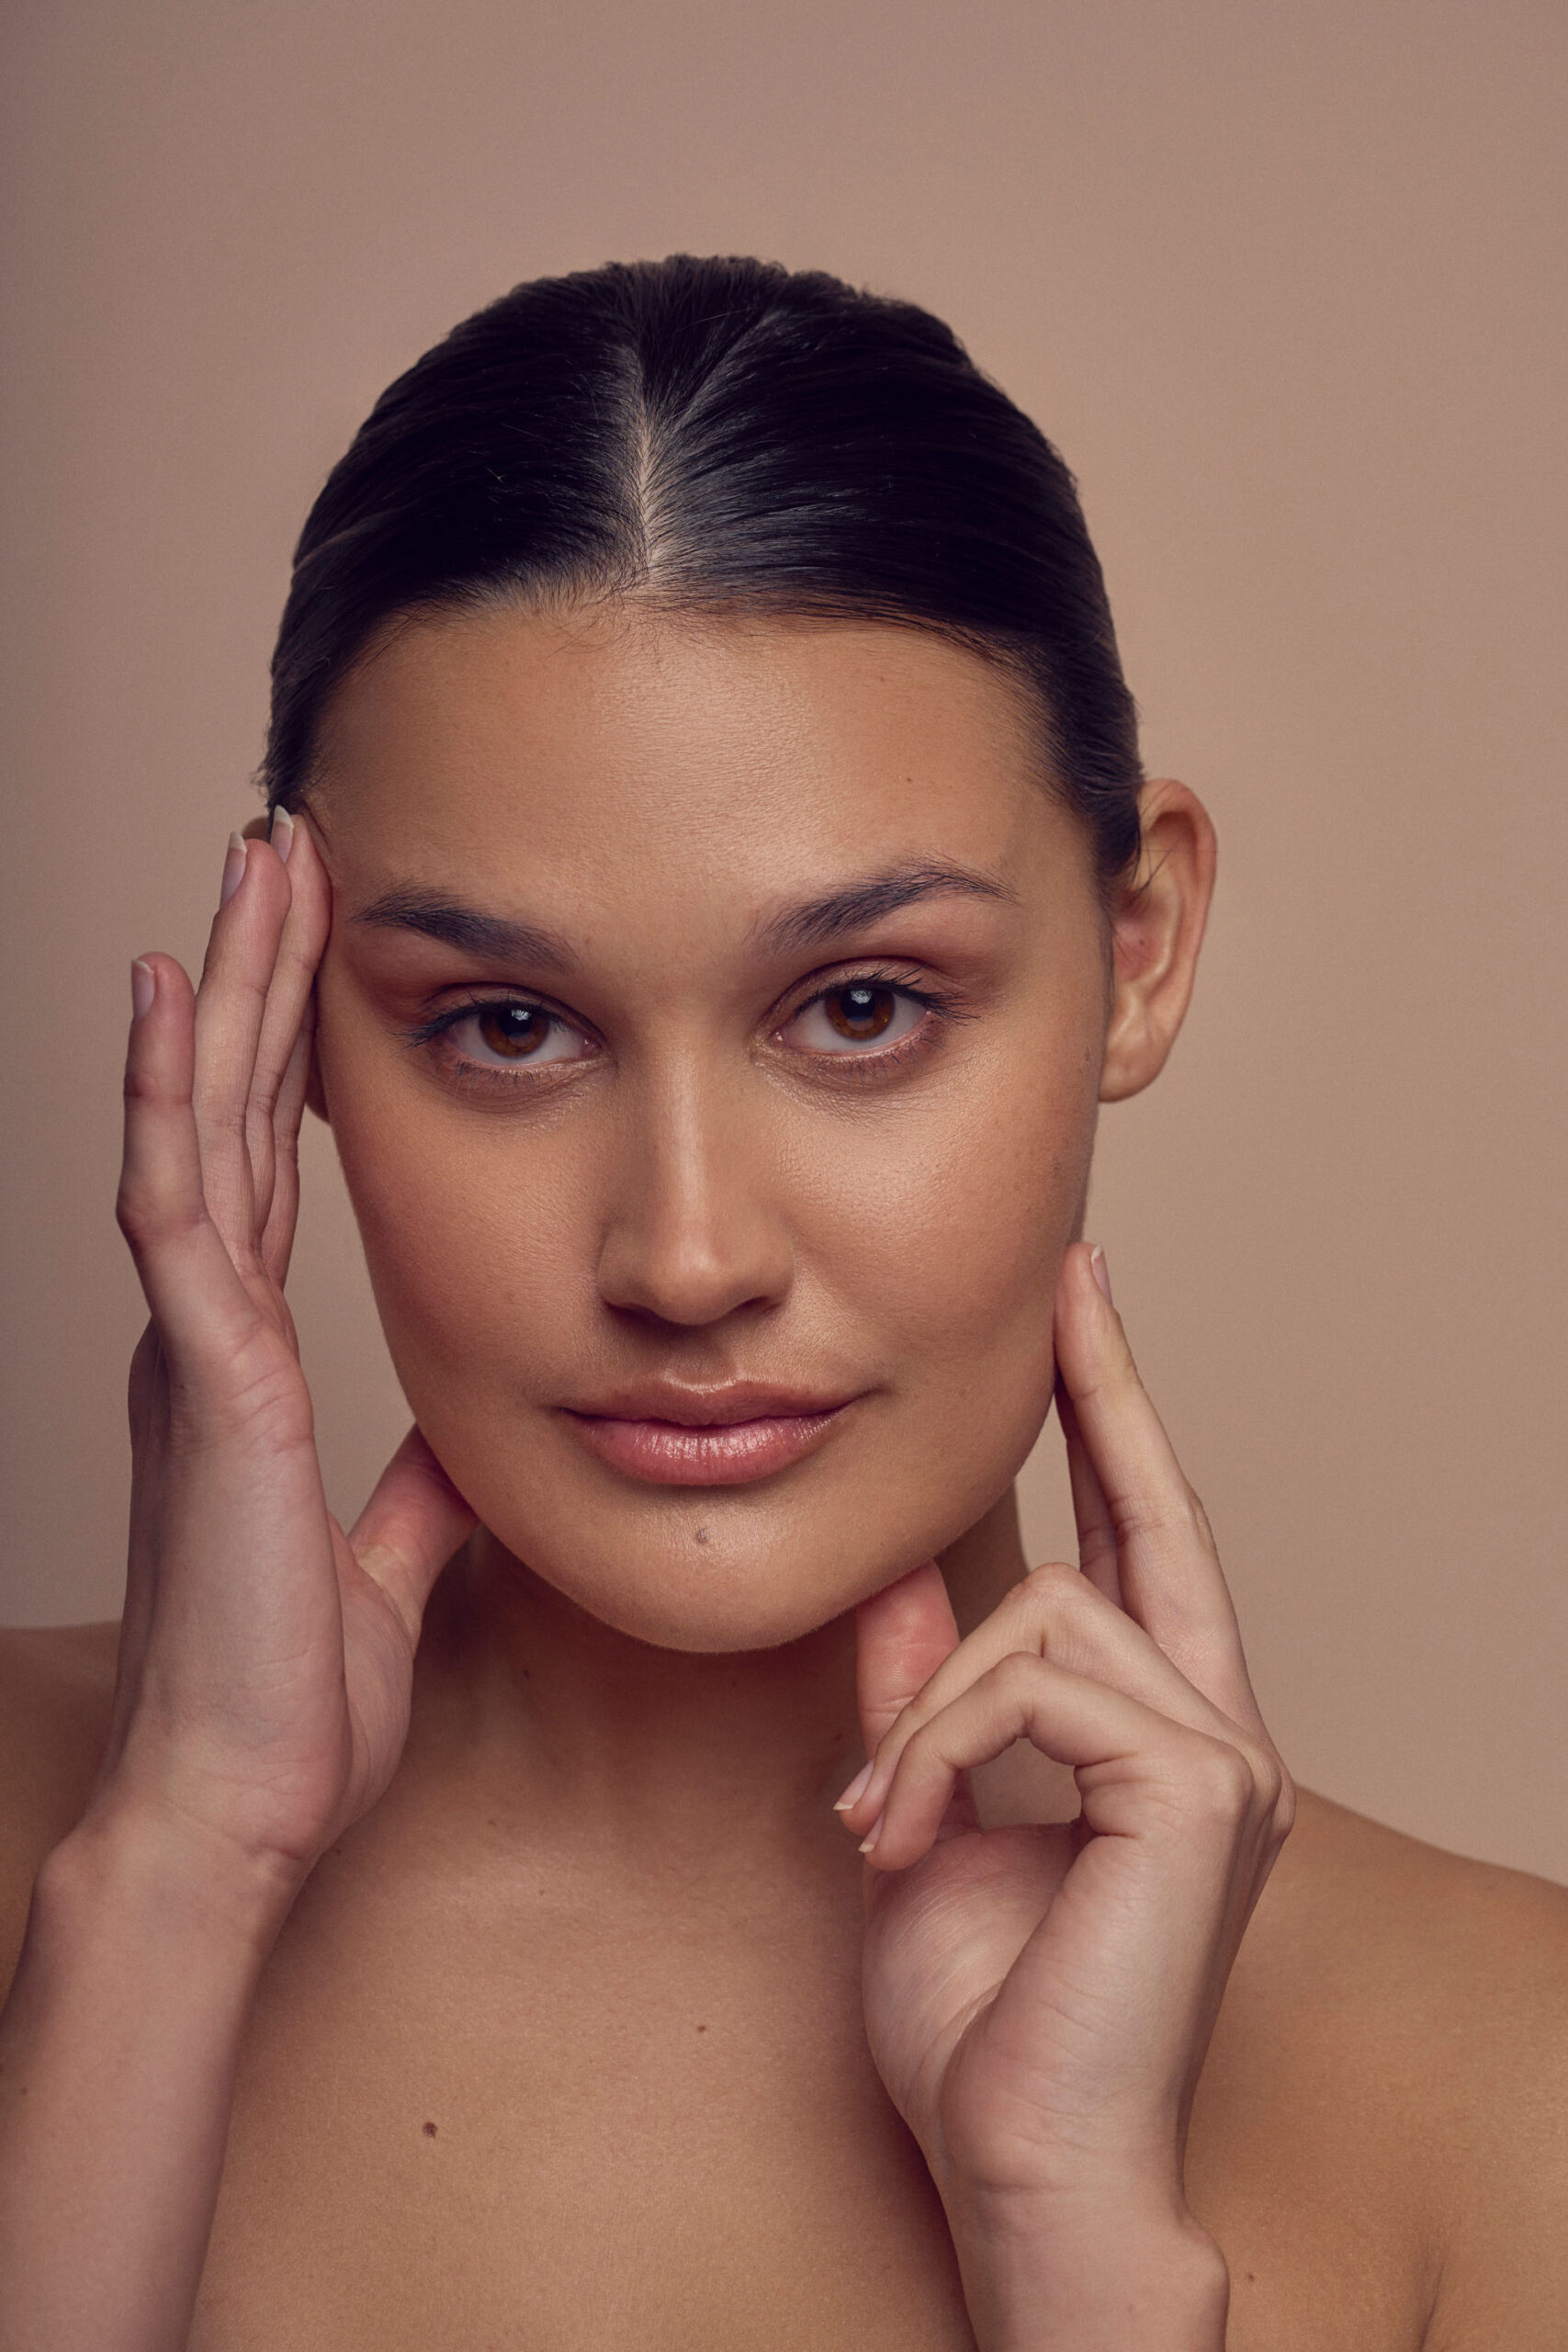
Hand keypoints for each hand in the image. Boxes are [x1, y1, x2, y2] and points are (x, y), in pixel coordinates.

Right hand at [99, 814, 474, 1891]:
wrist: (246, 1800)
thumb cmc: (290, 1695)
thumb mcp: (377, 1557)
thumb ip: (409, 1489)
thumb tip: (452, 1442)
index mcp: (248, 1361)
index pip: (275, 1167)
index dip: (293, 1054)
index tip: (324, 951)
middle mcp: (211, 1330)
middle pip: (241, 1112)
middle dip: (268, 978)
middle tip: (290, 853)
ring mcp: (198, 1343)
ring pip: (206, 1120)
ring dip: (233, 989)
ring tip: (255, 867)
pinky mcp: (208, 1376)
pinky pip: (181, 1204)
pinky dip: (178, 1092)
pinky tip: (181, 992)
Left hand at [835, 1242, 1291, 2341]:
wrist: (1022, 2167)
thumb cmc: (983, 2027)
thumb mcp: (926, 1821)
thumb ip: (924, 1698)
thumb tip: (900, 1579)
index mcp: (1164, 1740)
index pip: (1141, 1548)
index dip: (1115, 1426)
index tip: (1079, 1320)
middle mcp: (1218, 1731)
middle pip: (1156, 1516)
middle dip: (1106, 1390)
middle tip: (1069, 1285)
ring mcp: (1221, 1755)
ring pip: (1040, 1614)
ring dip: (926, 1710)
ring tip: (880, 1822)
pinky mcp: (1194, 1783)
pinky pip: (1030, 1680)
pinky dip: (939, 1744)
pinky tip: (903, 1835)